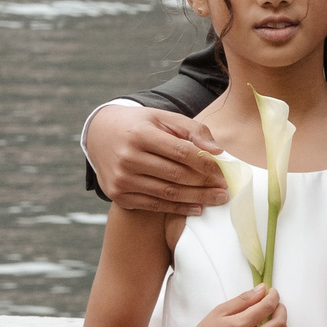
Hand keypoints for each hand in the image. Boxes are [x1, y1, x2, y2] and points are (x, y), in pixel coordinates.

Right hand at [90, 105, 228, 215]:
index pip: (182, 152)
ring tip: (217, 199)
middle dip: (206, 184)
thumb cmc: (139, 125)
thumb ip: (192, 129)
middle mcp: (128, 158)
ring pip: (168, 193)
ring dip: (197, 198)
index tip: (225, 172)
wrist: (100, 135)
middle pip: (177, 175)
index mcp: (140, 134)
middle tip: (226, 189)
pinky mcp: (117, 195)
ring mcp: (121, 179)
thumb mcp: (162, 117)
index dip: (206, 164)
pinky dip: (178, 209)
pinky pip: (154, 205)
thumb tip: (218, 151)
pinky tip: (197, 208)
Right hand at [178, 287, 288, 326]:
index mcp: (240, 325)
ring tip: (278, 326)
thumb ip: (242, 300)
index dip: (274, 297)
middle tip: (277, 307)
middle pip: (279, 324)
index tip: (273, 293)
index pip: (267, 307)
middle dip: (282, 311)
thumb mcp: (219, 312)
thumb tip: (262, 289)